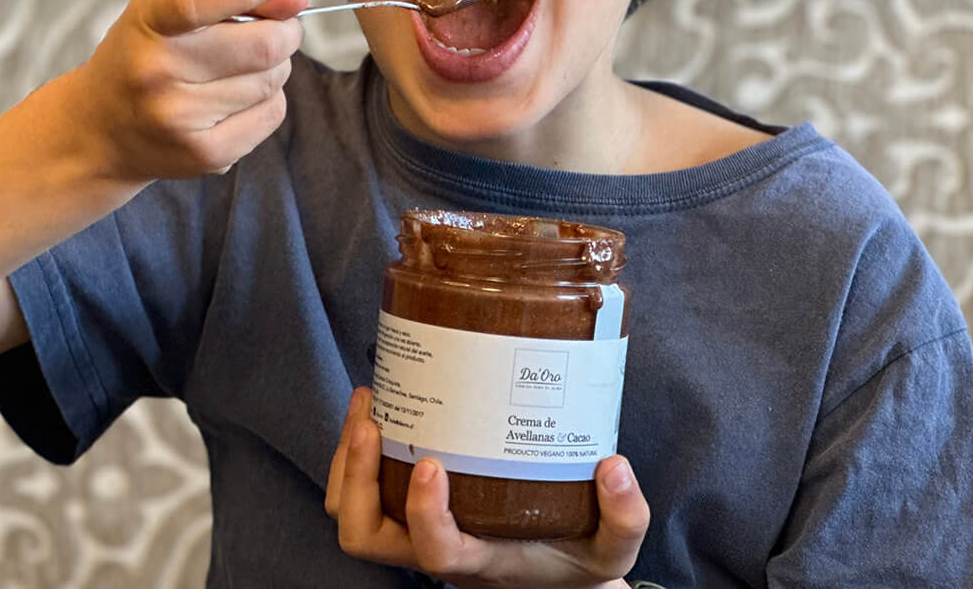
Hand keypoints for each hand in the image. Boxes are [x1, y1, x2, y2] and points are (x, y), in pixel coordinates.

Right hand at [66, 0, 307, 188]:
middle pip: (263, 46)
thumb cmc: (144, 55)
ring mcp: (181, 117)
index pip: (200, 2)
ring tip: (242, 67)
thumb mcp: (167, 11)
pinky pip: (272, 113)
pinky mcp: (206, 154)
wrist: (100, 130)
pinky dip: (268, 99)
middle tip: (279, 30)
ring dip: (274, 67)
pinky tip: (238, 97)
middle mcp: (158, 71)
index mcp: (148, 23)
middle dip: (286, 32)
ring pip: (272, 80)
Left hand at [326, 388, 649, 588]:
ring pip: (352, 514)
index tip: (432, 463)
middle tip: (374, 420)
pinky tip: (379, 407)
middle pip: (365, 535)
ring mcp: (415, 532)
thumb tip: (615, 467)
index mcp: (478, 561)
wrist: (557, 580)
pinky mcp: (408, 509)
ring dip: (348, 461)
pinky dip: (355, 454)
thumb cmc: (577, 560)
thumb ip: (624, 516)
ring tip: (368, 401)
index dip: (423, 512)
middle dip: (358, 477)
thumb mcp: (613, 549)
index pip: (435, 552)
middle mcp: (436, 550)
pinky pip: (361, 492)